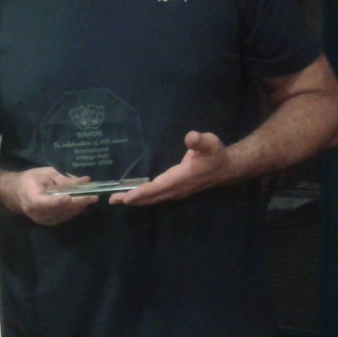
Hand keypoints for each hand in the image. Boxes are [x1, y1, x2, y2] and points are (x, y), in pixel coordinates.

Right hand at [0, 166, 96, 225]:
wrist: (17, 194)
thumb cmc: (31, 180)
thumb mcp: (46, 174)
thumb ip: (64, 179)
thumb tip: (85, 181)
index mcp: (31, 197)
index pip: (44, 202)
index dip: (57, 201)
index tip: (69, 198)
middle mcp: (37, 212)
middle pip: (59, 210)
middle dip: (78, 203)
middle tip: (93, 196)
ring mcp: (43, 220)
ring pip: (65, 215)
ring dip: (79, 207)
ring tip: (92, 198)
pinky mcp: (49, 223)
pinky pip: (65, 217)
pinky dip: (75, 210)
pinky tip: (83, 203)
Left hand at [111, 131, 231, 205]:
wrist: (226, 169)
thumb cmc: (215, 154)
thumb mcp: (210, 143)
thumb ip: (200, 141)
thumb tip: (191, 137)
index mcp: (182, 178)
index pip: (158, 187)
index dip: (142, 192)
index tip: (127, 197)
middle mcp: (176, 189)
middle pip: (151, 197)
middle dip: (131, 199)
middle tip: (111, 200)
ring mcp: (175, 192)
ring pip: (152, 199)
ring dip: (135, 200)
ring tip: (116, 200)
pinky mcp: (175, 191)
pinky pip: (156, 196)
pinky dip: (143, 198)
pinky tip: (132, 197)